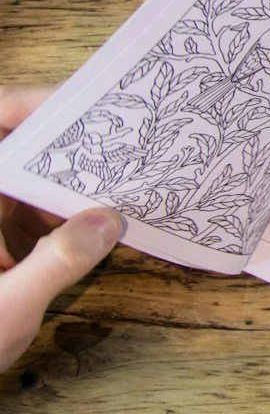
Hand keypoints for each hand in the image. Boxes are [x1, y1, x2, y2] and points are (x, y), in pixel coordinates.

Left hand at [0, 88, 120, 370]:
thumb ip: (56, 262)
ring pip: (25, 185)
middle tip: (116, 141)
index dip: (27, 104)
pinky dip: (59, 217)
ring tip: (113, 186)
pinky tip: (91, 229)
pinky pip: (28, 215)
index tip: (79, 104)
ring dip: (66, 186)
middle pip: (15, 152)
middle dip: (63, 147)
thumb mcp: (7, 309)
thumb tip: (107, 220)